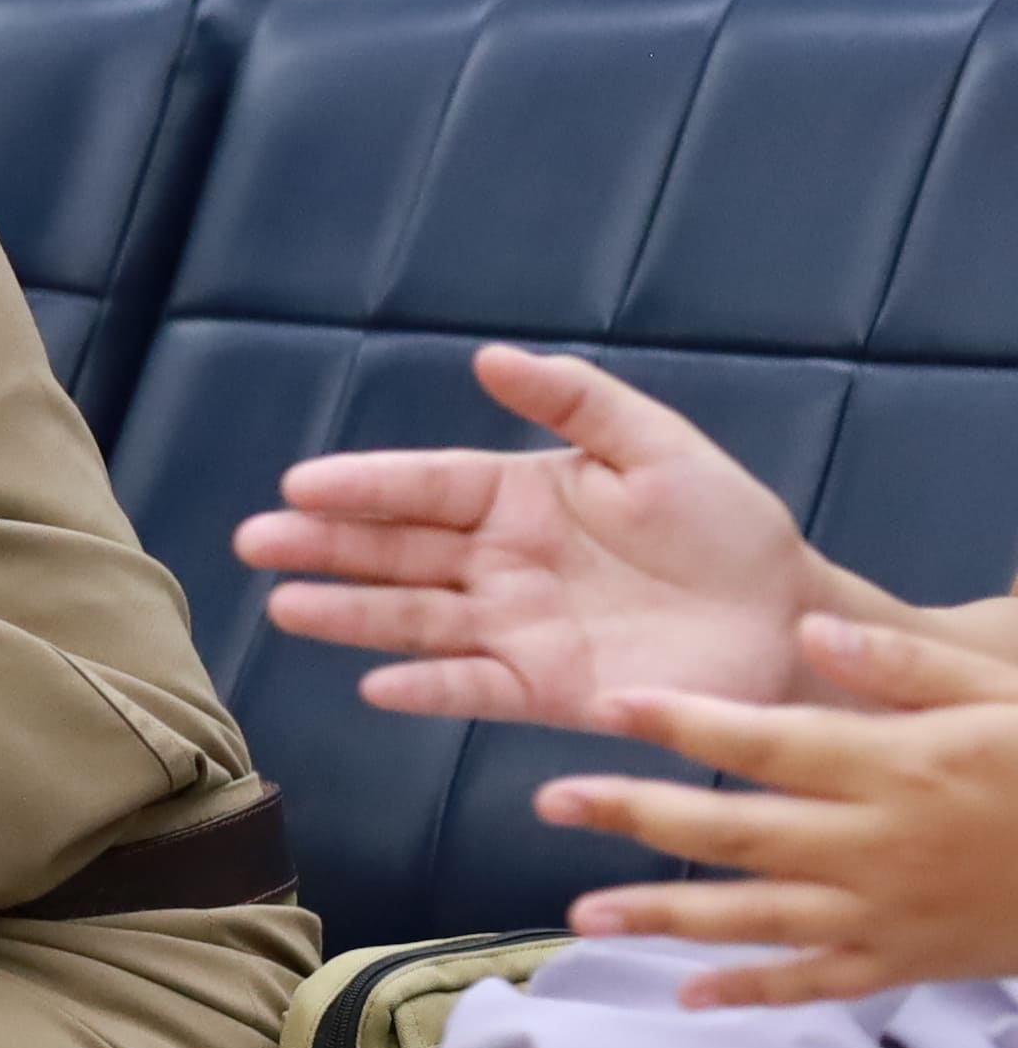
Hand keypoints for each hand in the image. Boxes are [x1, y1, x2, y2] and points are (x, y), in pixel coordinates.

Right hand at [236, 346, 832, 724]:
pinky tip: (377, 684)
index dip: (365, 485)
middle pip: (398, 552)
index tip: (300, 485)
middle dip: (326, 547)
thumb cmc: (730, 529)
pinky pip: (474, 688)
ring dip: (350, 615)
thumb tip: (486, 357)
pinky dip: (427, 689)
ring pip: (415, 619)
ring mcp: (516, 628)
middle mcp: (502, 563)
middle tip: (256, 541)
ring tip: (285, 607)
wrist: (792, 622)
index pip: (426, 486)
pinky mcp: (544, 690)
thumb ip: (576, 401)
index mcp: (522, 497)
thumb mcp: (659, 447)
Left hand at [552, 616, 1017, 1003]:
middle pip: (735, 832)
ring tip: (583, 914)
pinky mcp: (912, 962)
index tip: (606, 704)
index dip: (681, 723)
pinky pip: (818, 983)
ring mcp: (890, 913)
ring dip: (665, 917)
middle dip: (635, 815)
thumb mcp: (1011, 693)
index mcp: (900, 767)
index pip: (766, 740)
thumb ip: (909, 665)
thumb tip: (809, 630)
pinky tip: (686, 994)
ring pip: (757, 919)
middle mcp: (879, 845)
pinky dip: (752, 992)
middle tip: (551, 801)